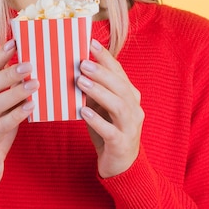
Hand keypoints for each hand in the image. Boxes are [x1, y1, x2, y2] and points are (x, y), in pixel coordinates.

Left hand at [77, 39, 143, 177]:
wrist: (121, 165)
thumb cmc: (108, 131)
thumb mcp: (101, 108)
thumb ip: (93, 91)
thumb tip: (74, 69)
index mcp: (130, 97)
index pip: (120, 72)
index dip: (106, 57)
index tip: (91, 43)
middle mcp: (134, 109)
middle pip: (120, 86)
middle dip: (101, 73)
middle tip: (82, 63)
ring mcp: (130, 127)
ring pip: (118, 105)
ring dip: (99, 92)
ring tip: (80, 82)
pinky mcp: (121, 144)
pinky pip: (110, 130)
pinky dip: (97, 120)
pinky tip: (83, 111)